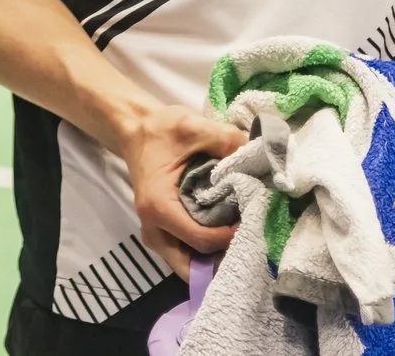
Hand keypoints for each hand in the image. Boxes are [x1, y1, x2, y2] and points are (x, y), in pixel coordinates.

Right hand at [119, 102, 244, 280]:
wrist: (135, 128)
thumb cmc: (161, 130)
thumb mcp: (193, 126)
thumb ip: (226, 140)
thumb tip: (259, 156)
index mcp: (158, 206)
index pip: (200, 240)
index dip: (230, 237)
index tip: (252, 220)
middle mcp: (152, 227)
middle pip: (190, 267)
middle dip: (220, 262)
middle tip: (247, 243)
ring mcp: (154, 233)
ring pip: (187, 266)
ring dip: (213, 260)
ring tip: (239, 241)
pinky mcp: (160, 231)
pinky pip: (184, 254)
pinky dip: (205, 254)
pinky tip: (225, 236)